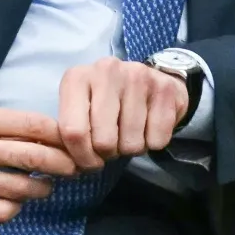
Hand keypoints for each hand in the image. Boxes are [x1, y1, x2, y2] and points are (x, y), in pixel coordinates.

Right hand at [0, 103, 79, 222]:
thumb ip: (4, 126)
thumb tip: (54, 136)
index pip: (31, 124)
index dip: (60, 136)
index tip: (75, 144)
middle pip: (30, 156)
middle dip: (62, 165)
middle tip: (74, 170)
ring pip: (18, 188)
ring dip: (41, 189)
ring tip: (45, 187)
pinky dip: (15, 209)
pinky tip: (15, 202)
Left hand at [57, 58, 190, 170]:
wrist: (151, 79)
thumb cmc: (108, 101)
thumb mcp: (80, 109)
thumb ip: (69, 132)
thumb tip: (69, 164)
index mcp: (77, 78)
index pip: (73, 132)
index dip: (82, 157)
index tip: (89, 161)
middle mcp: (107, 71)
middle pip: (104, 141)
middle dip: (109, 154)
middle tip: (112, 145)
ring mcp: (138, 76)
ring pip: (131, 144)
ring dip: (131, 149)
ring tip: (130, 133)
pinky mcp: (165, 88)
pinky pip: (157, 139)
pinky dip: (153, 143)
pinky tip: (148, 127)